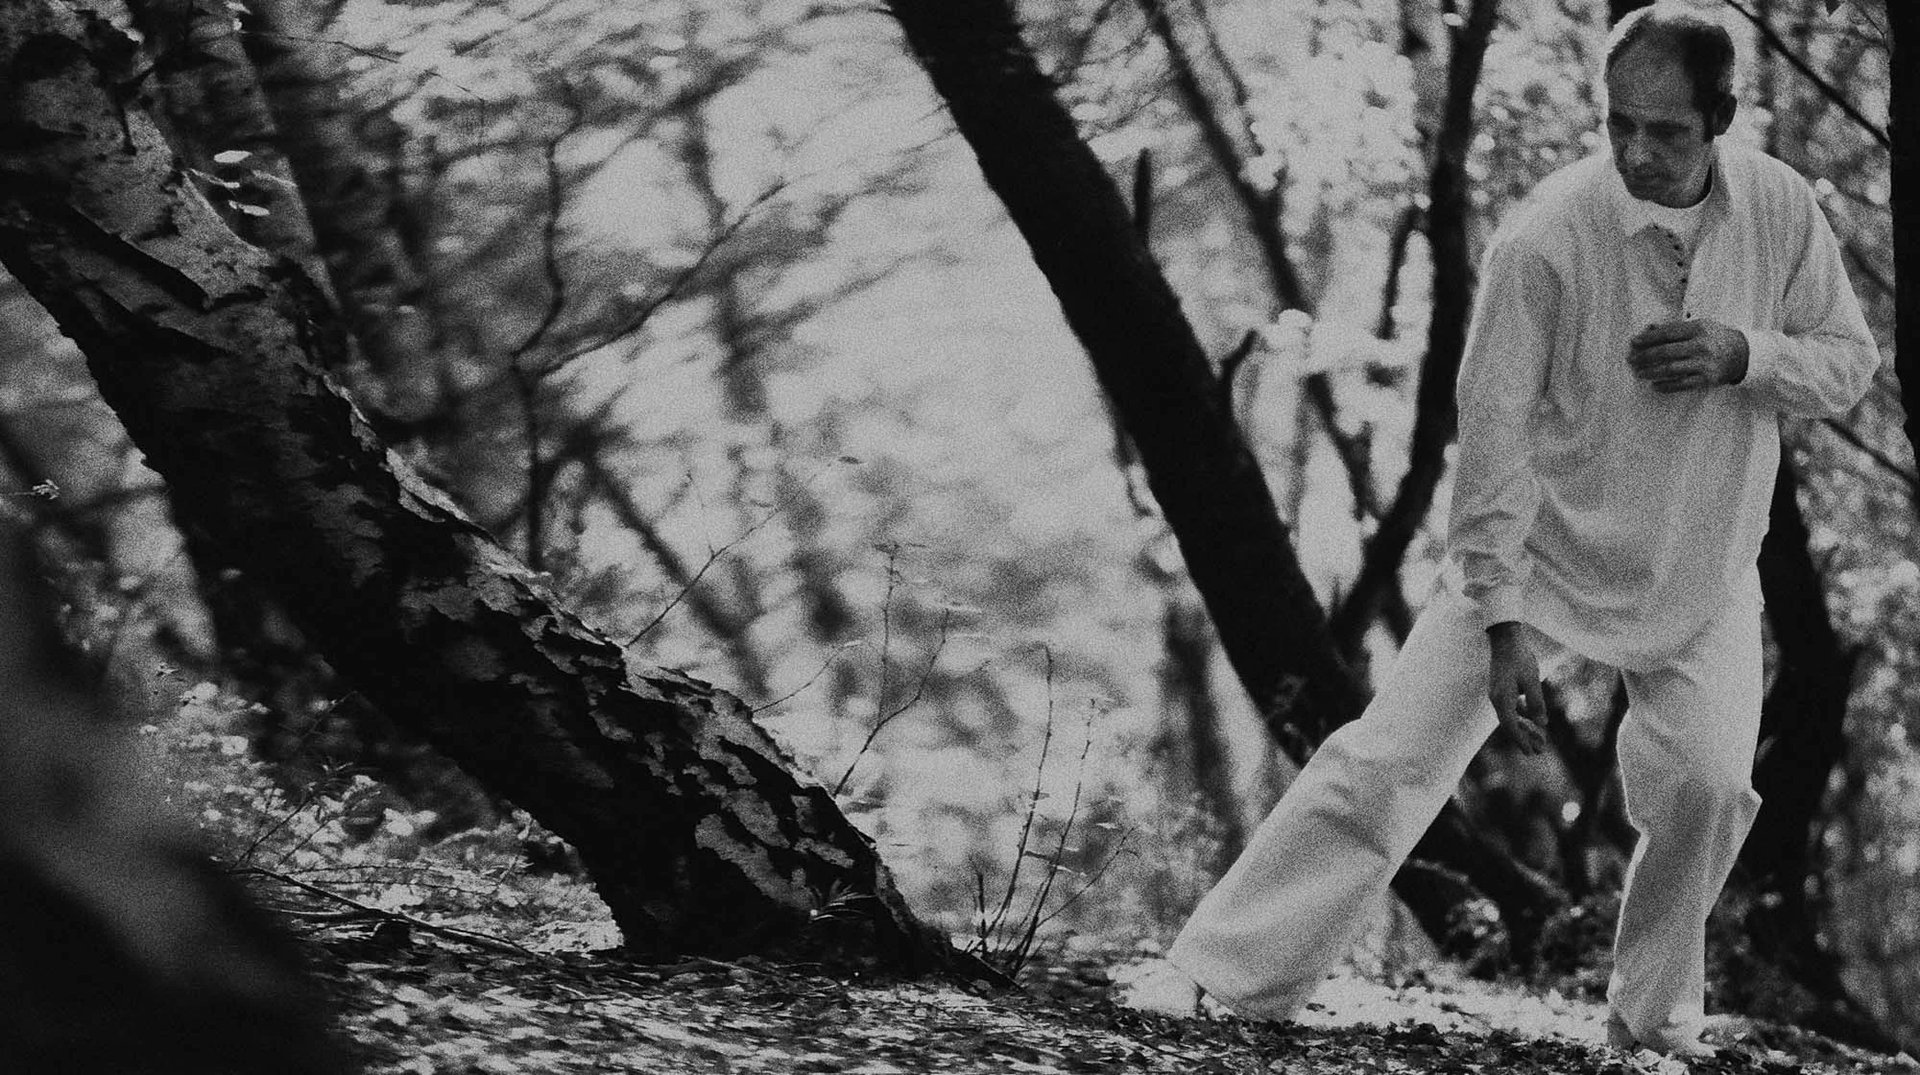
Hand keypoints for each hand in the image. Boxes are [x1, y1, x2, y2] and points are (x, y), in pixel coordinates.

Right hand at [1486, 622, 1547, 754]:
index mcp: (1502, 698)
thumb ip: (1536, 702)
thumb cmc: (1519, 658)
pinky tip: (1533, 718)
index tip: (1530, 752)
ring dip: (1525, 728)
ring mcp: (1498, 694)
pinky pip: (1511, 707)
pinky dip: (1522, 715)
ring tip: (1539, 739)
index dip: (1521, 740)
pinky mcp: (1501, 688)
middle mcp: (1497, 698)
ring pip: (1511, 717)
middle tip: (1538, 752)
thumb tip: (1541, 723)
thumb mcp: (1532, 680)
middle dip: (1525, 738)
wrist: (1505, 639)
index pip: (1510, 725)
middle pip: (1510, 724)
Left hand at [1628, 318, 1748, 392]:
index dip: (1648, 338)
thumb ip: (1675, 328)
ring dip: (1651, 372)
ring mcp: (1704, 364)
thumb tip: (1648, 329)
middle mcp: (1701, 346)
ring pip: (1670, 369)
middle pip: (1665, 352)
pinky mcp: (1706, 380)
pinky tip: (1654, 385)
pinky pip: (1681, 384)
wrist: (1742, 354)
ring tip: (1639, 373)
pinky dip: (1665, 386)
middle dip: (1645, 356)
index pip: (1667, 333)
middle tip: (1631, 360)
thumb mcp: (1699, 326)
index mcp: (1699, 329)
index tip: (1633, 342)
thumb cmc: (1715, 338)